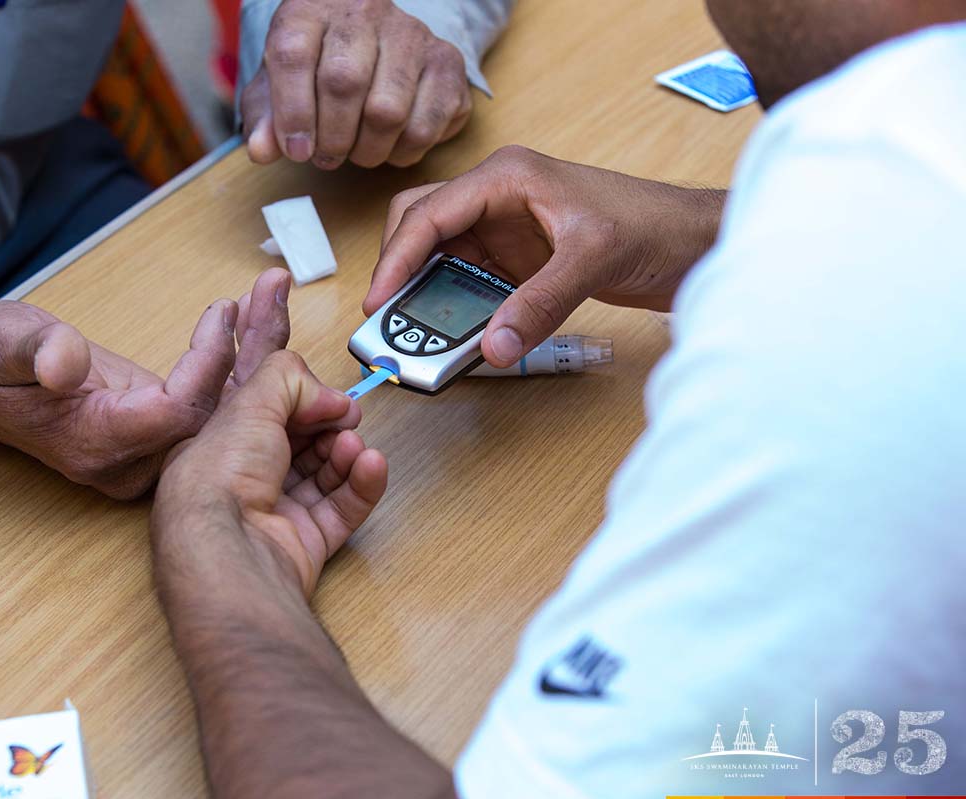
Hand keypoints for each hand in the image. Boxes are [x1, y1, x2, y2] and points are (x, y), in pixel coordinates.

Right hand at [0, 270, 292, 498]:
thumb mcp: (1, 342)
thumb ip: (35, 351)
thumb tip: (62, 364)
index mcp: (96, 442)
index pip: (178, 409)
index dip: (208, 362)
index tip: (224, 310)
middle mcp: (128, 460)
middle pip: (213, 419)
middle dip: (249, 358)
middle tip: (278, 297)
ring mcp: (143, 453)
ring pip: (217, 414)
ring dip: (248, 356)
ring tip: (273, 296)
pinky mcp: (152, 436)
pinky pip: (205, 407)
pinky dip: (232, 365)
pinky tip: (255, 320)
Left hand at [154, 351, 386, 599]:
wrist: (230, 549)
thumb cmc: (220, 479)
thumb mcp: (250, 403)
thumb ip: (289, 379)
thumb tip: (326, 395)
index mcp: (220, 446)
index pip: (265, 415)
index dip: (297, 399)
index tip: (323, 391)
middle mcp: (245, 480)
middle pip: (300, 443)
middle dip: (328, 425)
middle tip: (347, 415)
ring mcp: (276, 514)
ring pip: (324, 475)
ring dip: (346, 453)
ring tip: (353, 445)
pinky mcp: (306, 542)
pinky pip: (344, 509)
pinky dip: (362, 484)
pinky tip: (372, 464)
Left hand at [241, 0, 472, 169]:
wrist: (373, 41)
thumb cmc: (316, 68)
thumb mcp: (277, 86)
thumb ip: (264, 118)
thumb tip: (261, 151)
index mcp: (310, 9)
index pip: (293, 54)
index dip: (292, 112)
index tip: (296, 151)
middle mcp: (363, 12)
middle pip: (344, 82)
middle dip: (331, 138)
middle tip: (326, 158)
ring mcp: (412, 34)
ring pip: (388, 110)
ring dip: (368, 150)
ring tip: (358, 153)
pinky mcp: (447, 61)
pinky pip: (427, 124)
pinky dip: (405, 151)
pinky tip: (391, 146)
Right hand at [365, 146, 726, 365]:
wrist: (694, 244)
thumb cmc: (653, 225)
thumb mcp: (592, 259)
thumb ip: (540, 304)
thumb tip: (493, 346)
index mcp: (505, 177)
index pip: (428, 212)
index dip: (396, 257)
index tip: (379, 299)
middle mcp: (496, 199)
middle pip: (420, 229)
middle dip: (399, 272)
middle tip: (388, 318)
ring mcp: (504, 232)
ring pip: (439, 260)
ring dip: (425, 295)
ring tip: (414, 334)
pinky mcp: (516, 263)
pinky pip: (468, 286)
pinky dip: (455, 310)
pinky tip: (455, 336)